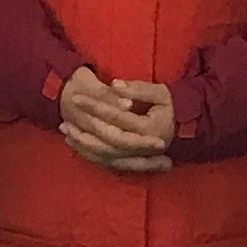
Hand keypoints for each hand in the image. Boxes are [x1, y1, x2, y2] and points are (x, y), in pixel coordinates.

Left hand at [58, 65, 174, 172]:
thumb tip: (115, 84)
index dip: (94, 106)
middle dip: (83, 130)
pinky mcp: (129, 161)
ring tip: (65, 130)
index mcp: (148, 130)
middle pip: (106, 140)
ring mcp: (134, 157)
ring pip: (103, 154)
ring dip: (82, 144)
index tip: (76, 97)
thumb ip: (138, 89)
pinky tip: (74, 144)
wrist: (183, 128)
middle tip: (64, 119)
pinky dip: (88, 153)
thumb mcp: (160, 93)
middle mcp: (140, 148)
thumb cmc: (172, 107)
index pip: (115, 117)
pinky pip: (105, 161)